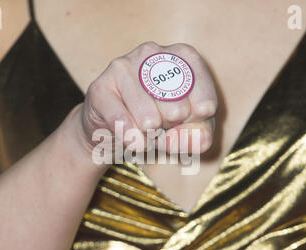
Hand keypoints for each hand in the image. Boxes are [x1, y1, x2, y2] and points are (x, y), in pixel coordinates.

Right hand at [74, 41, 217, 155]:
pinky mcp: (100, 88)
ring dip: (150, 137)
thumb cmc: (160, 124)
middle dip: (171, 130)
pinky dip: (131, 139)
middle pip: (177, 110)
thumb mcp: (189, 130)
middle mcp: (152, 53)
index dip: (199, 120)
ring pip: (149, 119)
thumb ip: (199, 137)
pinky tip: (131, 138)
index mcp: (182, 56)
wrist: (115, 131)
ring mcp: (123, 67)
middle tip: (162, 125)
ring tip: (145, 130)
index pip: (205, 97)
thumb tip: (190, 139)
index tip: (191, 120)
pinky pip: (122, 123)